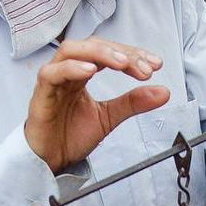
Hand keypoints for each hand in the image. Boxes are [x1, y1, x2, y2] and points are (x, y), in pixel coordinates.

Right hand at [25, 37, 169, 172]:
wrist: (50, 160)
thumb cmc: (70, 135)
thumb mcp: (109, 117)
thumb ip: (133, 103)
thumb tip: (163, 92)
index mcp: (83, 73)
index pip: (109, 52)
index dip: (133, 55)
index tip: (156, 65)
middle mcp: (68, 71)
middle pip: (93, 45)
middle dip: (122, 53)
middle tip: (144, 68)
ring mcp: (54, 79)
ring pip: (71, 50)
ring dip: (100, 53)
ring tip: (122, 63)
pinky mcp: (41, 94)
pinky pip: (52, 72)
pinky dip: (72, 67)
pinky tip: (91, 71)